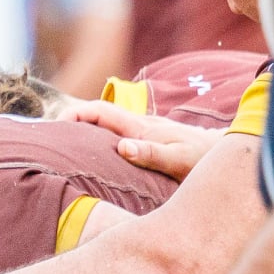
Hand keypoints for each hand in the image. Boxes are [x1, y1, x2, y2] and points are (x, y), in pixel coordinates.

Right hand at [57, 100, 223, 180]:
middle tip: (45, 133)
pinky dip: (98, 136)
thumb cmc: (204, 160)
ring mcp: (144, 130)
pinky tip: (92, 150)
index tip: (54, 124)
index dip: (75, 113)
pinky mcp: (148, 138)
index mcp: (141, 127)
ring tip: (60, 141)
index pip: (101, 111)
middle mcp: (140, 124)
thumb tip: (122, 147)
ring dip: (83, 127)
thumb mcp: (180, 161)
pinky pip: (116, 133)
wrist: (227, 153)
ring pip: (106, 123)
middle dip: (71, 118)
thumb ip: (152, 154)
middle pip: (98, 114)